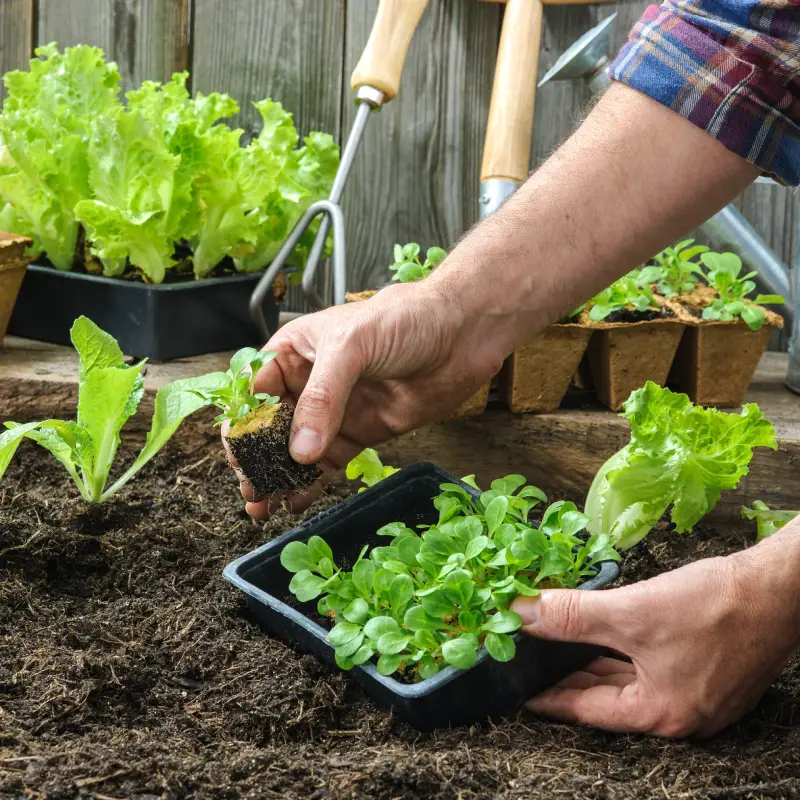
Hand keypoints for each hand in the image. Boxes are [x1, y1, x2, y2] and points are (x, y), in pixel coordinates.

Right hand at [227, 280, 505, 517]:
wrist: (463, 333)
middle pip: (271, 427)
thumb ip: (323, 397)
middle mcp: (310, 383)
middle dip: (256, 458)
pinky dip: (312, 483)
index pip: (255, 390)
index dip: (242, 423)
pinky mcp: (362, 433)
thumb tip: (300, 449)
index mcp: (296, 351)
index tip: (237, 454)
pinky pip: (329, 463)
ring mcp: (336, 411)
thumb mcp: (353, 346)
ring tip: (263, 504)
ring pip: (297, 450)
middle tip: (250, 488)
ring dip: (279, 477)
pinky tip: (296, 501)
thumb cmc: (406, 319)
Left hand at [511, 528, 799, 737]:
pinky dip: (622, 653)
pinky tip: (605, 635)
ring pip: (629, 680)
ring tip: (559, 648)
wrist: (779, 587)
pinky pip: (650, 667)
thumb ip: (572, 616)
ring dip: (594, 663)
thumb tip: (521, 614)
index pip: (586, 709)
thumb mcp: (631, 612)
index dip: (549, 697)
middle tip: (532, 663)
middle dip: (569, 677)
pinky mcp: (708, 670)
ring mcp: (698, 694)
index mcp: (660, 713)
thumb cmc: (715, 606)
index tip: (520, 691)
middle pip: (608, 697)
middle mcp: (680, 713)